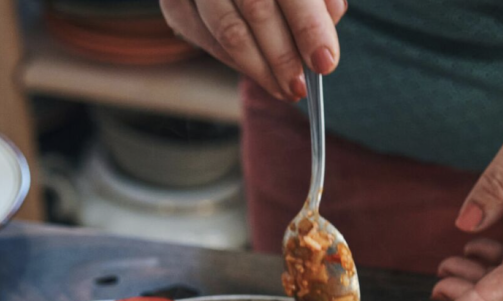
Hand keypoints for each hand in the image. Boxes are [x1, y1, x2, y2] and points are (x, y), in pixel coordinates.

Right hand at [161, 0, 345, 101]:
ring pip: (228, 31)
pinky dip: (234, 62)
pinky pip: (204, 39)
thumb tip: (327, 30)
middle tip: (300, 87)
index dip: (309, 28)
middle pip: (257, 10)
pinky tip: (257, 73)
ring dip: (260, 69)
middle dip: (283, 56)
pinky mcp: (174, 3)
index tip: (325, 63)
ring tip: (284, 90)